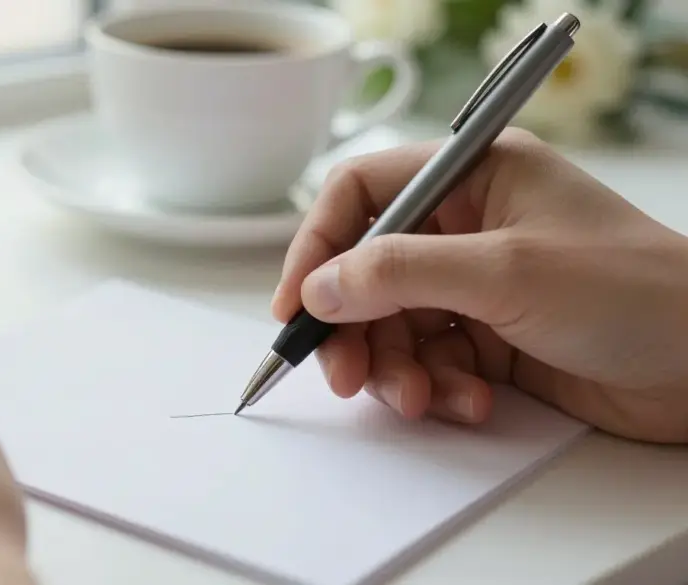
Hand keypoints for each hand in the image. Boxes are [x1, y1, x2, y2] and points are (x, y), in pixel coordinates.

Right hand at [273, 128, 687, 443]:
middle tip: (346, 376)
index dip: (318, 246)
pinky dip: (438, 388)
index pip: (361, 195)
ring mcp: (476, 285)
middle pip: (367, 271)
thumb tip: (318, 288)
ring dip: (397, 369)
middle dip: (354, 328)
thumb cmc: (635, 292)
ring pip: (393, 326)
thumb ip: (398, 273)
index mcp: (473, 176)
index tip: (295, 305)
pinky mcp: (489, 339)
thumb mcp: (504, 271)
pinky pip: (430, 363)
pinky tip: (473, 402)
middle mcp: (467, 227)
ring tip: (423, 399)